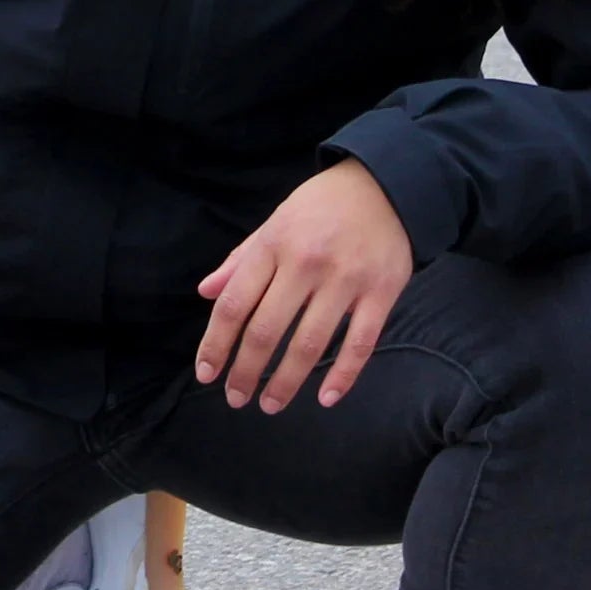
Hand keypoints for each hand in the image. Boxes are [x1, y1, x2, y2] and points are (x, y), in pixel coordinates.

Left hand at [195, 157, 412, 412]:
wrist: (384, 184)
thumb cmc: (320, 207)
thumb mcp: (273, 223)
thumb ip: (241, 261)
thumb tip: (206, 293)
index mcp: (273, 245)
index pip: (234, 304)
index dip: (216, 343)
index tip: (206, 374)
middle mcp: (305, 263)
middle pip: (267, 329)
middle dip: (246, 371)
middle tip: (235, 398)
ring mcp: (346, 279)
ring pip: (311, 343)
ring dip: (286, 382)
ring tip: (270, 405)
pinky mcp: (382, 292)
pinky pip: (361, 343)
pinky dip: (343, 375)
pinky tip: (324, 398)